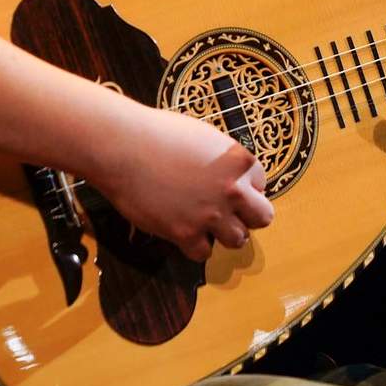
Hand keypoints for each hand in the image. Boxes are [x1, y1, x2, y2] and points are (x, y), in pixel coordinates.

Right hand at [90, 106, 274, 261]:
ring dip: (222, 233)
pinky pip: (203, 253)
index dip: (244, 186)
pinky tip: (181, 229)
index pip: (261, 183)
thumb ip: (223, 159)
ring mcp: (210, 213)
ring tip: (204, 222)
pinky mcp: (185, 232)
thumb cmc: (157, 132)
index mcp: (239, 160)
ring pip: (237, 240)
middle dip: (246, 216)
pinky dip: (193, 245)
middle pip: (262, 217)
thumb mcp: (203, 136)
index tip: (225, 186)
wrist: (123, 146)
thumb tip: (229, 175)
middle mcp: (232, 189)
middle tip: (227, 212)